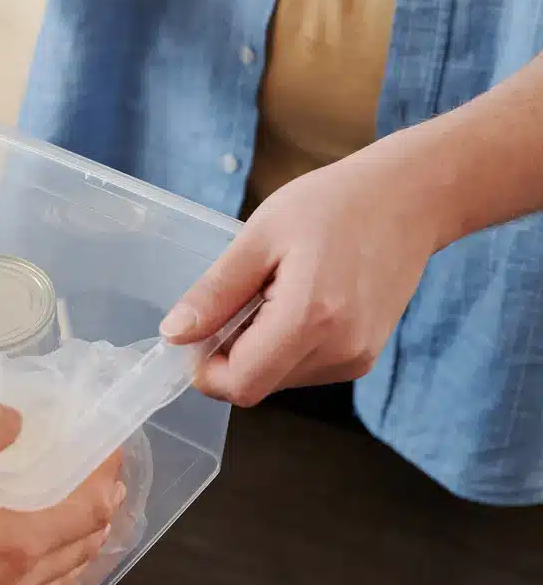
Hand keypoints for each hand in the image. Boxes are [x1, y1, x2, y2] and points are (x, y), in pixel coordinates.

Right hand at [0, 403, 122, 584]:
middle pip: (84, 547)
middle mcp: (23, 584)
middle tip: (104, 484)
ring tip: (82, 526)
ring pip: (65, 581)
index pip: (87, 509)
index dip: (105, 477)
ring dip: (83, 550)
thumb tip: (14, 418)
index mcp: (21, 544)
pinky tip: (46, 583)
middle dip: (100, 512)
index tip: (111, 452)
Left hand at [160, 146, 440, 406]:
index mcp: (311, 319)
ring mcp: (357, 358)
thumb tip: (174, 334)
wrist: (410, 199)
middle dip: (229, 354)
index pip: (240, 384)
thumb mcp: (259, 237)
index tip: (197, 330)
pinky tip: (297, 300)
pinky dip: (283, 346)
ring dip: (257, 349)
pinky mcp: (364, 357)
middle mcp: (340, 350)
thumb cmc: (334, 204)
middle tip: (239, 297)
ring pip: (277, 380)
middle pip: (256, 385)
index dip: (205, 368)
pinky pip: (303, 369)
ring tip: (275, 291)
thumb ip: (215, 292)